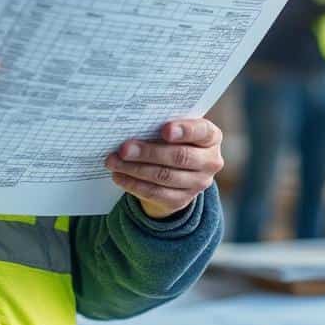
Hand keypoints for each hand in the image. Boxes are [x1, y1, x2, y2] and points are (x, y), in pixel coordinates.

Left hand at [106, 119, 222, 219]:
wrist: (178, 171)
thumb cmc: (173, 141)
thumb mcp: (175, 129)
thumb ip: (162, 124)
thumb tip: (132, 124)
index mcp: (211, 137)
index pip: (202, 132)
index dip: (185, 130)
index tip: (165, 130)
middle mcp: (210, 162)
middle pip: (179, 156)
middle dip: (148, 152)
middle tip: (124, 148)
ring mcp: (197, 184)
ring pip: (164, 176)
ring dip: (135, 169)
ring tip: (114, 161)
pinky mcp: (181, 200)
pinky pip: (155, 193)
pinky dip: (134, 184)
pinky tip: (119, 176)